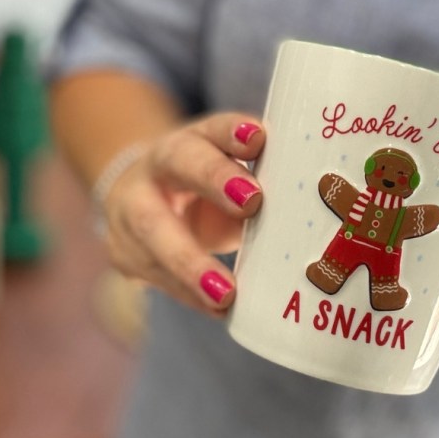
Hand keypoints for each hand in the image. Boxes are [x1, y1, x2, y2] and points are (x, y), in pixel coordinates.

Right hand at [101, 113, 264, 316]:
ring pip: (154, 232)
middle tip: (251, 202)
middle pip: (179, 164)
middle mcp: (155, 167)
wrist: (143, 201)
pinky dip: (191, 295)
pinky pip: (158, 277)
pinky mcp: (126, 255)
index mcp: (190, 141)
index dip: (233, 132)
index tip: (258, 139)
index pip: (213, 128)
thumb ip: (263, 184)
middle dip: (214, 181)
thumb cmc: (208, 191)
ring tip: (225, 294)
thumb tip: (312, 207)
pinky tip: (219, 309)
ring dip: (191, 267)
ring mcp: (130, 211)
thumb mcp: (233, 179)